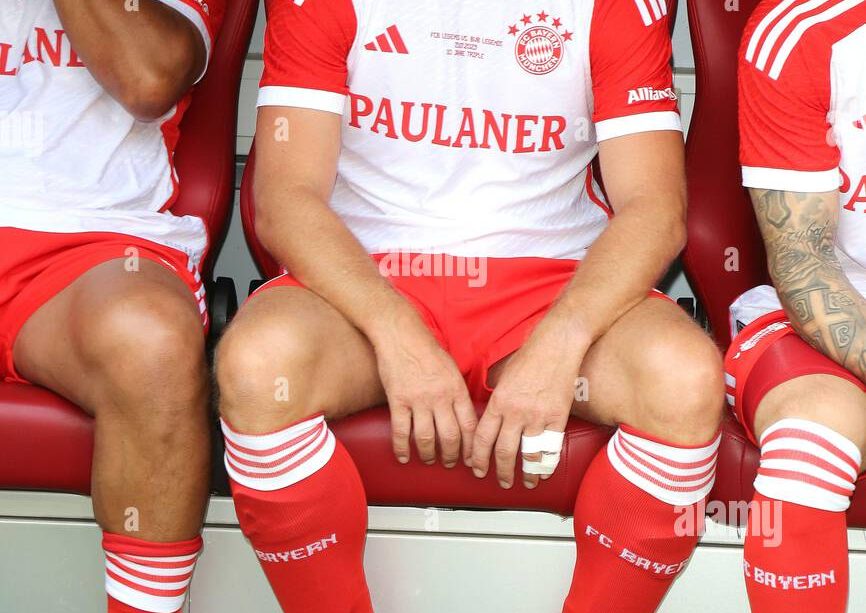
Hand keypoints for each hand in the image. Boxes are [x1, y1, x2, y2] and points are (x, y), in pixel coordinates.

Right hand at [374, 313, 476, 467]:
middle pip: (451, 436)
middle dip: (453, 455)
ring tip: (429, 460)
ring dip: (429, 455)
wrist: (401, 335)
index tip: (473, 459)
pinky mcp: (398, 400)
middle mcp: (440, 397)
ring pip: (426, 438)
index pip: (469, 426)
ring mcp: (418, 400)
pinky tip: (404, 457)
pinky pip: (401, 431)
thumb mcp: (452, 369)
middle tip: (451, 463)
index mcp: (456, 389)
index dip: (472, 447)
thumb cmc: (427, 349)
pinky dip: (402, 448)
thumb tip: (464, 414)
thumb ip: (458, 392)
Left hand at [471, 321, 586, 488]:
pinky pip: (551, 448)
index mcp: (498, 402)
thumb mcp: (502, 378)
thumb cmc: (529, 358)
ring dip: (526, 474)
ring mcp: (537, 416)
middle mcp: (515, 412)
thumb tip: (490, 417)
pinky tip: (545, 473)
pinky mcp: (557, 417)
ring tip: (526, 484)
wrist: (556, 346)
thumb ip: (496, 400)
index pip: (482, 438)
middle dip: (501, 472)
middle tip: (502, 482)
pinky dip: (548, 464)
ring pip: (528, 455)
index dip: (478, 458)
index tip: (477, 468)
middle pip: (504, 452)